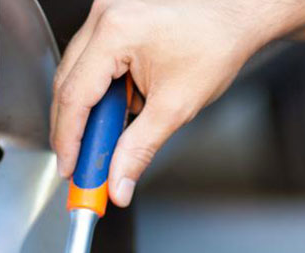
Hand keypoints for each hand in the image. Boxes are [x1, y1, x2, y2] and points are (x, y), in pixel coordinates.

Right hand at [51, 0, 287, 206]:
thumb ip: (139, 150)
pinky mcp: (113, 21)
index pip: (74, 97)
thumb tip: (118, 183)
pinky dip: (103, 93)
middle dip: (75, 131)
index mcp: (114, 34)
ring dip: (92, 112)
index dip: (67, 141)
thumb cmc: (215, 45)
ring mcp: (106, 16)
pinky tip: (125, 108)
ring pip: (78, 76)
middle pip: (68, 86)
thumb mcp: (175, 108)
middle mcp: (103, 18)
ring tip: (115, 136)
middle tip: (84, 167)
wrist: (236, 17)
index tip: (69, 170)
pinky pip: (94, 64)